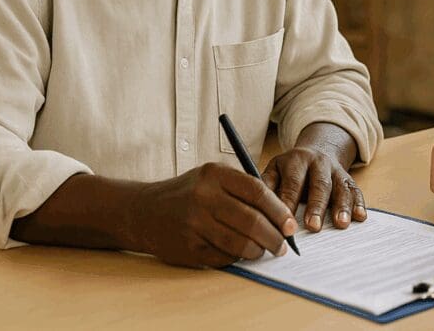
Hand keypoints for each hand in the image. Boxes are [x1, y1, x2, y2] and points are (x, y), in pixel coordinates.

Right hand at [135, 162, 296, 268]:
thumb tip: (281, 215)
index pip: (257, 192)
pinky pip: (223, 257)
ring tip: (263, 251)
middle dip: (274, 237)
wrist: (143, 211)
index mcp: (214, 174)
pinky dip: (237, 258)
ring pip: (239, 243)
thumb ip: (242, 189)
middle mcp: (203, 197)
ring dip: (257, 251)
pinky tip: (240, 254)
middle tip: (282, 245)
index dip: (279, 211)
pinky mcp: (187, 247)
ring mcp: (193, 224)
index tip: (290, 225)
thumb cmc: (188, 192)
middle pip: (251, 221)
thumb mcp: (211, 177)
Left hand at [262, 122, 365, 232]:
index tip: (285, 225)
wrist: (315, 152)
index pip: (292, 183)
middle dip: (316, 206)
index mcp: (296, 160)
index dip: (289, 204)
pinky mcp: (348, 178)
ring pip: (340, 187)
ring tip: (341, 224)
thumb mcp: (274, 170)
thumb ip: (267, 187)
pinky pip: (356, 190)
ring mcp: (336, 170)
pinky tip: (360, 217)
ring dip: (342, 206)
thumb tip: (256, 210)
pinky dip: (359, 203)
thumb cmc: (289, 171)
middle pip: (319, 184)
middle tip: (313, 227)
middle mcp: (318, 162)